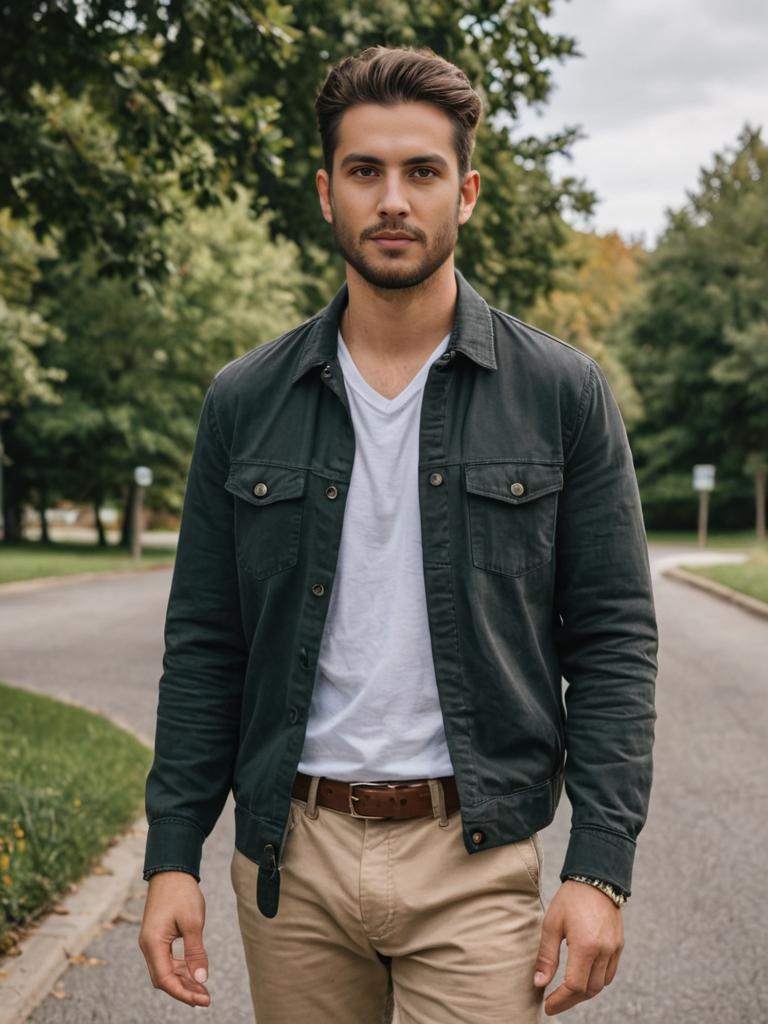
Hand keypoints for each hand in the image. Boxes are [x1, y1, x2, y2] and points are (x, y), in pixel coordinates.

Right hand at [138, 870, 210, 1006]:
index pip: (164, 979)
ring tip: (203, 989)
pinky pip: (167, 960)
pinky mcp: (157, 937)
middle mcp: (148, 946)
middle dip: (184, 990)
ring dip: (183, 981)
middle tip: (206, 998)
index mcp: (152, 943)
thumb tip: (201, 979)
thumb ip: (196, 952)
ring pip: (165, 970)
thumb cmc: (182, 893)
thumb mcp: (193, 922)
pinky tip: (194, 972)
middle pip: (163, 978)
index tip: (202, 1000)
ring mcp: (152, 942)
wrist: (171, 870)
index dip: (182, 993)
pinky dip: (181, 968)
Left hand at [533, 880, 623, 1014]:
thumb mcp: (552, 924)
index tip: (547, 1005)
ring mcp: (614, 949)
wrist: (596, 878)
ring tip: (566, 993)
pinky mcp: (619, 945)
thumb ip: (546, 956)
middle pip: (589, 990)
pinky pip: (610, 973)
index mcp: (586, 946)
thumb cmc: (570, 899)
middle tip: (554, 1003)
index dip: (560, 1000)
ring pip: (601, 985)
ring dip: (584, 993)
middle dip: (570, 1000)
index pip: (574, 986)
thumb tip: (539, 983)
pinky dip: (596, 981)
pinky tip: (583, 978)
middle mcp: (604, 951)